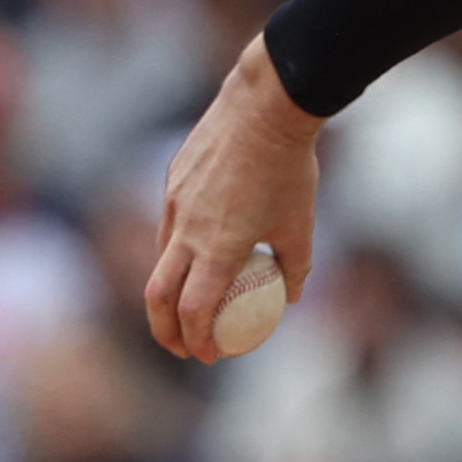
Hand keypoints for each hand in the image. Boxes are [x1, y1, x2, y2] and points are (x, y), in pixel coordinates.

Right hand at [146, 37, 325, 364]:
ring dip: (168, 291)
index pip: (194, 311)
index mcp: (219, 248)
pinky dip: (175, 251)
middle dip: (165, 330)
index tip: (209, 356)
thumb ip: (296, 268)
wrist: (265, 105)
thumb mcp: (302, 226)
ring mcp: (174, 202)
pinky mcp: (172, 180)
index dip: (197, 341)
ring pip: (159, 258)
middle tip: (182, 347)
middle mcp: (187, 229)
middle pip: (158, 295)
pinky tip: (196, 252)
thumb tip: (290, 297)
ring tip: (186, 305)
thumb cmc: (290, 169)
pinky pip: (167, 225)